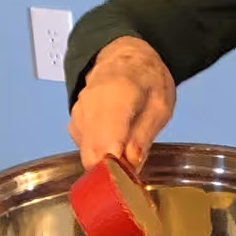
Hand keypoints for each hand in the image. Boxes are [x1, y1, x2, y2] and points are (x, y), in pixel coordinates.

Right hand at [68, 38, 175, 175]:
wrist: (124, 57)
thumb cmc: (147, 80)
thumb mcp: (161, 104)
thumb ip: (145, 134)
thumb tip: (131, 163)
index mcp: (116, 95)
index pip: (106, 140)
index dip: (115, 166)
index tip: (129, 177)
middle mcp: (89, 105)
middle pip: (92, 153)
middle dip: (112, 172)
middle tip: (134, 174)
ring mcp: (78, 114)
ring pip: (87, 154)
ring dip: (107, 163)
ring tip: (129, 154)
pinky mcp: (74, 124)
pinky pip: (85, 149)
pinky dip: (100, 155)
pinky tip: (116, 146)